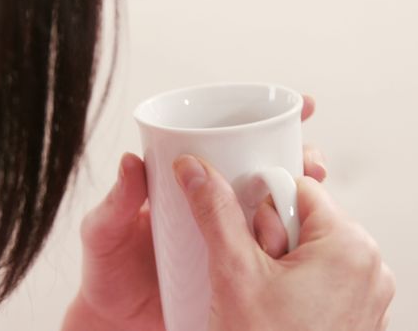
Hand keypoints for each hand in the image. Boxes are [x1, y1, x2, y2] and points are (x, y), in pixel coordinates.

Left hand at [62, 96, 324, 329]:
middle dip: (297, 158)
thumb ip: (116, 202)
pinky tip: (307, 240)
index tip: (300, 107)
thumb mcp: (104, 233)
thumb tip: (131, 161)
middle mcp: (213, 204)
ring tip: (314, 193)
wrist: (115, 322)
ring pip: (274, 208)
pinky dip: (293, 241)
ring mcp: (227, 236)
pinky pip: (270, 251)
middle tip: (311, 160)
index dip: (266, 121)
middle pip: (265, 170)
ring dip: (303, 197)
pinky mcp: (235, 268)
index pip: (228, 142)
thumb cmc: (107, 272)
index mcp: (185, 184)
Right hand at [173, 157, 394, 330]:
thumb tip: (196, 171)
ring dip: (280, 265)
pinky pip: (323, 281)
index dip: (263, 207)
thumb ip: (215, 212)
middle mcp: (369, 267)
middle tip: (254, 276)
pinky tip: (276, 312)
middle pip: (305, 220)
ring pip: (311, 251)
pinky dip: (297, 288)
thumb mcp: (233, 273)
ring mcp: (367, 295)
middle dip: (270, 241)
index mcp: (350, 245)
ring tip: (264, 298)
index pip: (298, 188)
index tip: (248, 234)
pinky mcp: (358, 316)